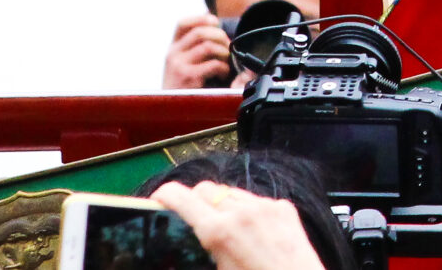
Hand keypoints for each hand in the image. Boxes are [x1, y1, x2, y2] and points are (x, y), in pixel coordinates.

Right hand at [151, 181, 325, 269]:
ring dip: (221, 206)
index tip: (158, 199)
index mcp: (219, 232)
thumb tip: (191, 238)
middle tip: (190, 222)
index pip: (181, 197)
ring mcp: (265, 207)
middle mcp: (241, 212)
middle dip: (193, 202)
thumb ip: (199, 251)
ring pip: (230, 193)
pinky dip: (247, 211)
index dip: (164, 195)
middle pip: (204, 190)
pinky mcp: (283, 208)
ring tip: (225, 233)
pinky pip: (255, 200)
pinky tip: (251, 234)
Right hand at [160, 13, 231, 89]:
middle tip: (227, 48)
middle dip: (220, 36)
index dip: (201, 19)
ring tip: (225, 63)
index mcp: (172, 49)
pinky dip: (223, 67)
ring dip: (223, 52)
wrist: (170, 113)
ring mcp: (179, 66)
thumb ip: (193, 48)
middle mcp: (173, 54)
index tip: (216, 23)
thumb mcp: (182, 65)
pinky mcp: (188, 78)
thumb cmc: (183, 89)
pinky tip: (222, 74)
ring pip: (208, 45)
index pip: (182, 24)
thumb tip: (212, 21)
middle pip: (200, 32)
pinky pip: (213, 64)